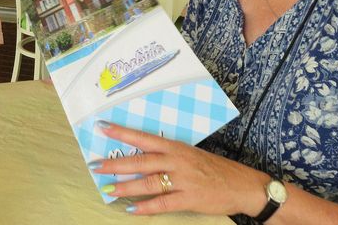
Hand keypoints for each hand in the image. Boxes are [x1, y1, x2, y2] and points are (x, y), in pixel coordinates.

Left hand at [91, 121, 266, 216]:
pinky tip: (130, 209)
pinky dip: (145, 208)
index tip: (102, 127)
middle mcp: (176, 160)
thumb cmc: (214, 168)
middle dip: (115, 164)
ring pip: (147, 183)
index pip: (143, 137)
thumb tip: (141, 154)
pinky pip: (162, 204)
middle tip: (95, 165)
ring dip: (125, 187)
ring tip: (107, 190)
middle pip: (140, 161)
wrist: (242, 185)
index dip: (122, 132)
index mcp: (175, 147)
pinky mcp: (189, 199)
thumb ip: (167, 154)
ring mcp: (182, 180)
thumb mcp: (190, 153)